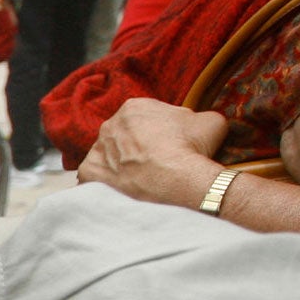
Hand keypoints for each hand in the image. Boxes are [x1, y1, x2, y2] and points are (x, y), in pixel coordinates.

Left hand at [77, 98, 230, 209]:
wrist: (176, 180)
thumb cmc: (192, 148)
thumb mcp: (209, 121)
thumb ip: (199, 117)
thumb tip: (199, 122)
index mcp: (133, 107)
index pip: (144, 118)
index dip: (158, 132)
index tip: (167, 145)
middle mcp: (109, 126)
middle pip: (123, 138)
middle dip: (136, 149)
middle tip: (154, 164)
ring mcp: (97, 150)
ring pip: (108, 157)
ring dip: (120, 166)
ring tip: (139, 179)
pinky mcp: (89, 174)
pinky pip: (94, 179)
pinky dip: (104, 185)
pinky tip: (120, 192)